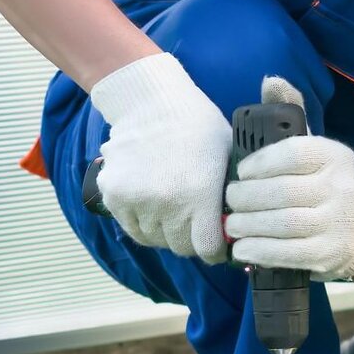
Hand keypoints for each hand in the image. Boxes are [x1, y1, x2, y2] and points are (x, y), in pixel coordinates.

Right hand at [93, 52, 230, 262]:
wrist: (153, 103)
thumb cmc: (198, 128)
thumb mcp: (228, 159)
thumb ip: (231, 198)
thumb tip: (240, 229)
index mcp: (199, 195)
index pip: (207, 250)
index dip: (215, 250)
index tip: (217, 244)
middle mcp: (166, 204)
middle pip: (180, 247)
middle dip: (191, 239)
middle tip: (194, 222)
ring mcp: (136, 201)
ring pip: (155, 239)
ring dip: (165, 230)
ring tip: (172, 205)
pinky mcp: (113, 196)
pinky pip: (132, 227)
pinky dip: (142, 222)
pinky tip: (152, 201)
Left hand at [224, 80, 353, 280]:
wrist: (351, 234)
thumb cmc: (317, 186)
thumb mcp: (309, 150)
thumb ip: (289, 116)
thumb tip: (272, 80)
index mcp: (337, 156)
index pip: (293, 153)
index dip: (260, 163)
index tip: (241, 172)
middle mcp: (345, 187)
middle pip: (284, 192)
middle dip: (247, 198)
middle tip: (230, 201)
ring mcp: (340, 223)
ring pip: (284, 224)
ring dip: (249, 225)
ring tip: (232, 225)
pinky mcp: (331, 253)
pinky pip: (288, 253)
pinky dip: (260, 252)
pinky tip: (243, 249)